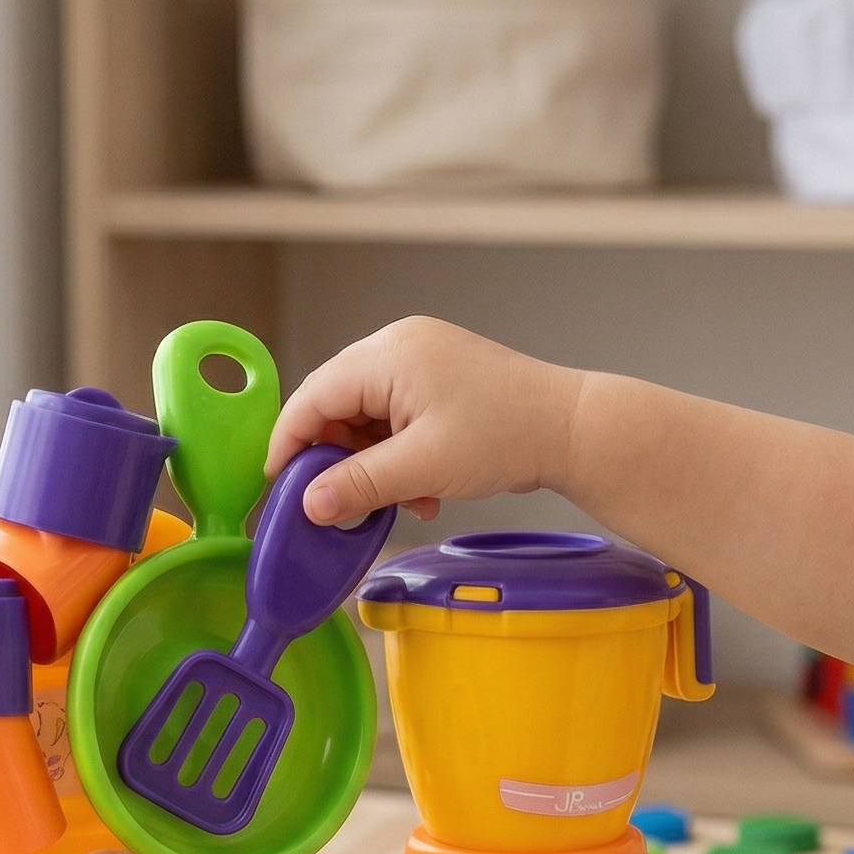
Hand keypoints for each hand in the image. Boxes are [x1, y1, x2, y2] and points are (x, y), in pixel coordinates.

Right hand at [266, 318, 578, 525]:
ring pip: (366, 416)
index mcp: (388, 354)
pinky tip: (422, 486)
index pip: (313, 397)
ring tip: (402, 497)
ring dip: (373, 463)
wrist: (573, 429)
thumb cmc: (508, 436)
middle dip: (338, 458)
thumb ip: (358, 485)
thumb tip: (308, 506)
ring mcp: (421, 359)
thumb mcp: (421, 468)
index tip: (280, 487)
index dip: (290, 445)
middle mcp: (399, 346)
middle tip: (341, 502)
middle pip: (336, 404)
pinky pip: (395, 416)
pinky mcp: (439, 378)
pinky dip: (397, 454)